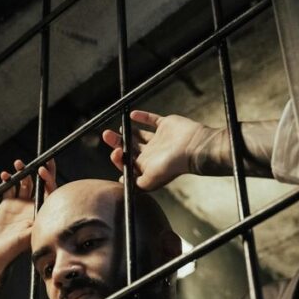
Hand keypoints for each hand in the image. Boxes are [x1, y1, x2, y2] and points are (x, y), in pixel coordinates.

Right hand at [0, 159, 56, 277]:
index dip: (49, 179)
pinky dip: (7, 180)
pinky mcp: (7, 204)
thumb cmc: (13, 249)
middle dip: (40, 170)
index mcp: (43, 213)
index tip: (42, 170)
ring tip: (18, 164)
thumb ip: (35, 223)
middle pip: (40, 183)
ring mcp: (21, 204)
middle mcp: (34, 207)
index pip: (50, 192)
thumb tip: (45, 213)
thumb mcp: (27, 236)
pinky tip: (4, 175)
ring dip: (22, 172)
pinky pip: (9, 187)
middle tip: (41, 158)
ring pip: (24, 182)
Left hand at [101, 110, 215, 189]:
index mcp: (147, 166)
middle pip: (130, 147)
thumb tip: (121, 182)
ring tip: (119, 128)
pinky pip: (151, 120)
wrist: (192, 149)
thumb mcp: (149, 181)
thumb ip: (134, 183)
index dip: (118, 158)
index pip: (128, 162)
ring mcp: (159, 139)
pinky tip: (132, 115)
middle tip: (106, 135)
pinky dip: (142, 117)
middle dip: (117, 142)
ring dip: (128, 132)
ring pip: (139, 135)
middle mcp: (152, 153)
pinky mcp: (165, 125)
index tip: (114, 152)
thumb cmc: (171, 167)